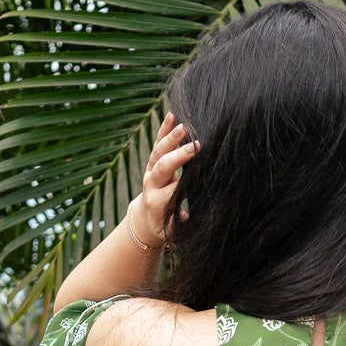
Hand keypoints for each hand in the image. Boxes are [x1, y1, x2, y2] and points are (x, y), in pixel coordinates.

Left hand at [130, 110, 198, 247]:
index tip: (199, 174)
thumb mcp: (175, 231)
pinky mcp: (152, 162)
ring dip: (171, 138)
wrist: (146, 220)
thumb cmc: (166, 227)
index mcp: (158, 202)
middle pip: (163, 167)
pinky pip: (157, 143)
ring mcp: (150, 171)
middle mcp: (152, 184)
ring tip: (183, 126)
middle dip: (178, 156)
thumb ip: (184, 223)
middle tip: (195, 146)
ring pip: (159, 152)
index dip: (184, 183)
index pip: (172, 190)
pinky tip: (172, 115)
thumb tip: (198, 216)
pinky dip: (164, 129)